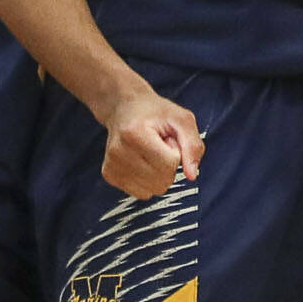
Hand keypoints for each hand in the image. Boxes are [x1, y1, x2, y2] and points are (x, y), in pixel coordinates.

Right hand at [99, 85, 204, 199]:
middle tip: (159, 145)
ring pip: (153, 190)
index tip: (166, 138)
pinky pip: (142, 193)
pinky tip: (142, 162)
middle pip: (162, 180)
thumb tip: (192, 175)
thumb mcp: (181, 119)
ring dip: (158, 174)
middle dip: (168, 165)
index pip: (170, 164)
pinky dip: (148, 181)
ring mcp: (112, 165)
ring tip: (150, 153)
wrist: (124, 108)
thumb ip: (193, 146)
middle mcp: (118, 151)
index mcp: (134, 133)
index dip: (176, 152)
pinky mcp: (109, 175)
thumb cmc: (154, 113)